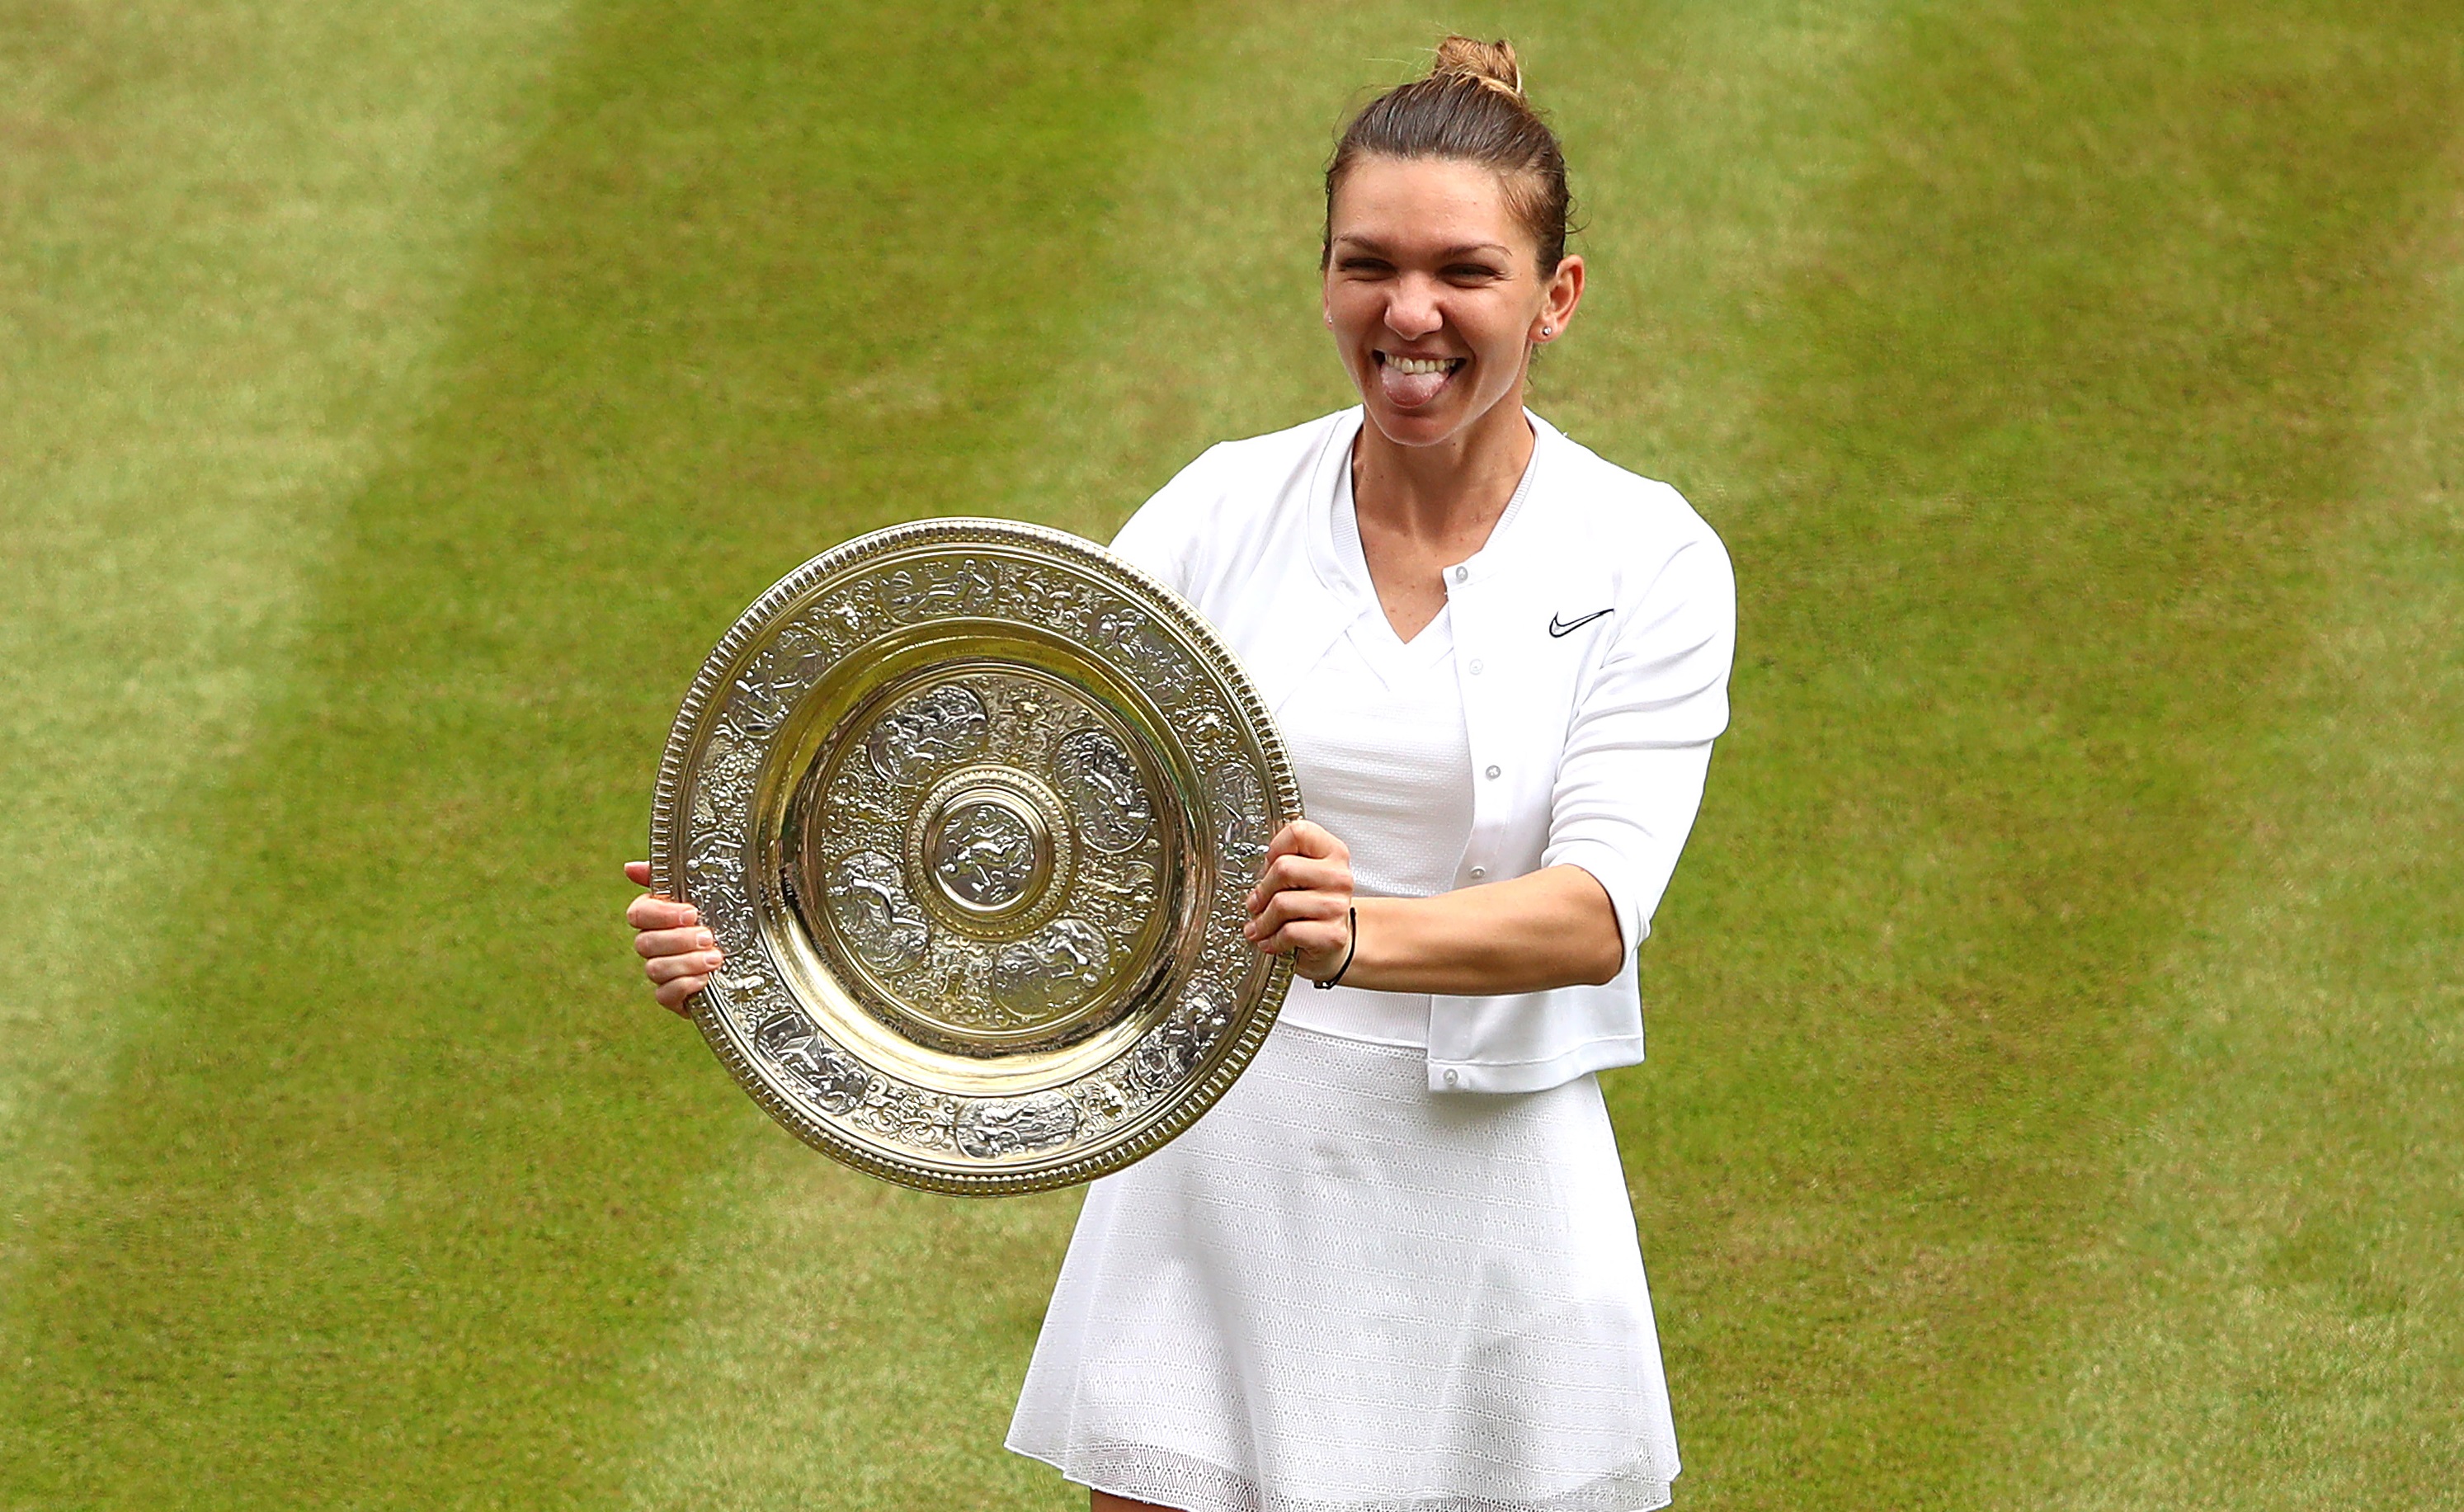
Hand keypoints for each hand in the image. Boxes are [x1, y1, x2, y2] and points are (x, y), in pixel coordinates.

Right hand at [625, 860, 719, 1014]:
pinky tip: (705, 979)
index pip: (638, 913)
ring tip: (716, 958)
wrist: (758, 952)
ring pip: (653, 969)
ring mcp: (663, 971)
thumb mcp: (711, 889)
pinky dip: (684, 986)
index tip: (691, 913)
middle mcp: (655, 944)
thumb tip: (630, 868)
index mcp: (658, 916)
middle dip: (678, 940)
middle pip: (644, 943)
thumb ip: (673, 874)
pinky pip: (663, 996)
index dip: (660, 914)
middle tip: (708, 937)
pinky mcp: (673, 997)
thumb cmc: (729, 917)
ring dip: (686, 963)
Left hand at [1243, 821, 1354, 981]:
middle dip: (1262, 890)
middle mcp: (1339, 876)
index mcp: (1333, 852)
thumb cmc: (1313, 904)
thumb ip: (1283, 862)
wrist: (1334, 939)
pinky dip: (1272, 940)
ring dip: (1262, 920)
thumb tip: (1253, 873)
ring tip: (1259, 927)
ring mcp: (1337, 906)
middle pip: (1284, 868)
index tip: (1269, 864)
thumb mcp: (1303, 874)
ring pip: (1282, 903)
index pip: (1298, 833)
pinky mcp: (1333, 934)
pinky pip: (1289, 932)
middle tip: (1254, 903)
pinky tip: (1270, 940)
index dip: (1275, 848)